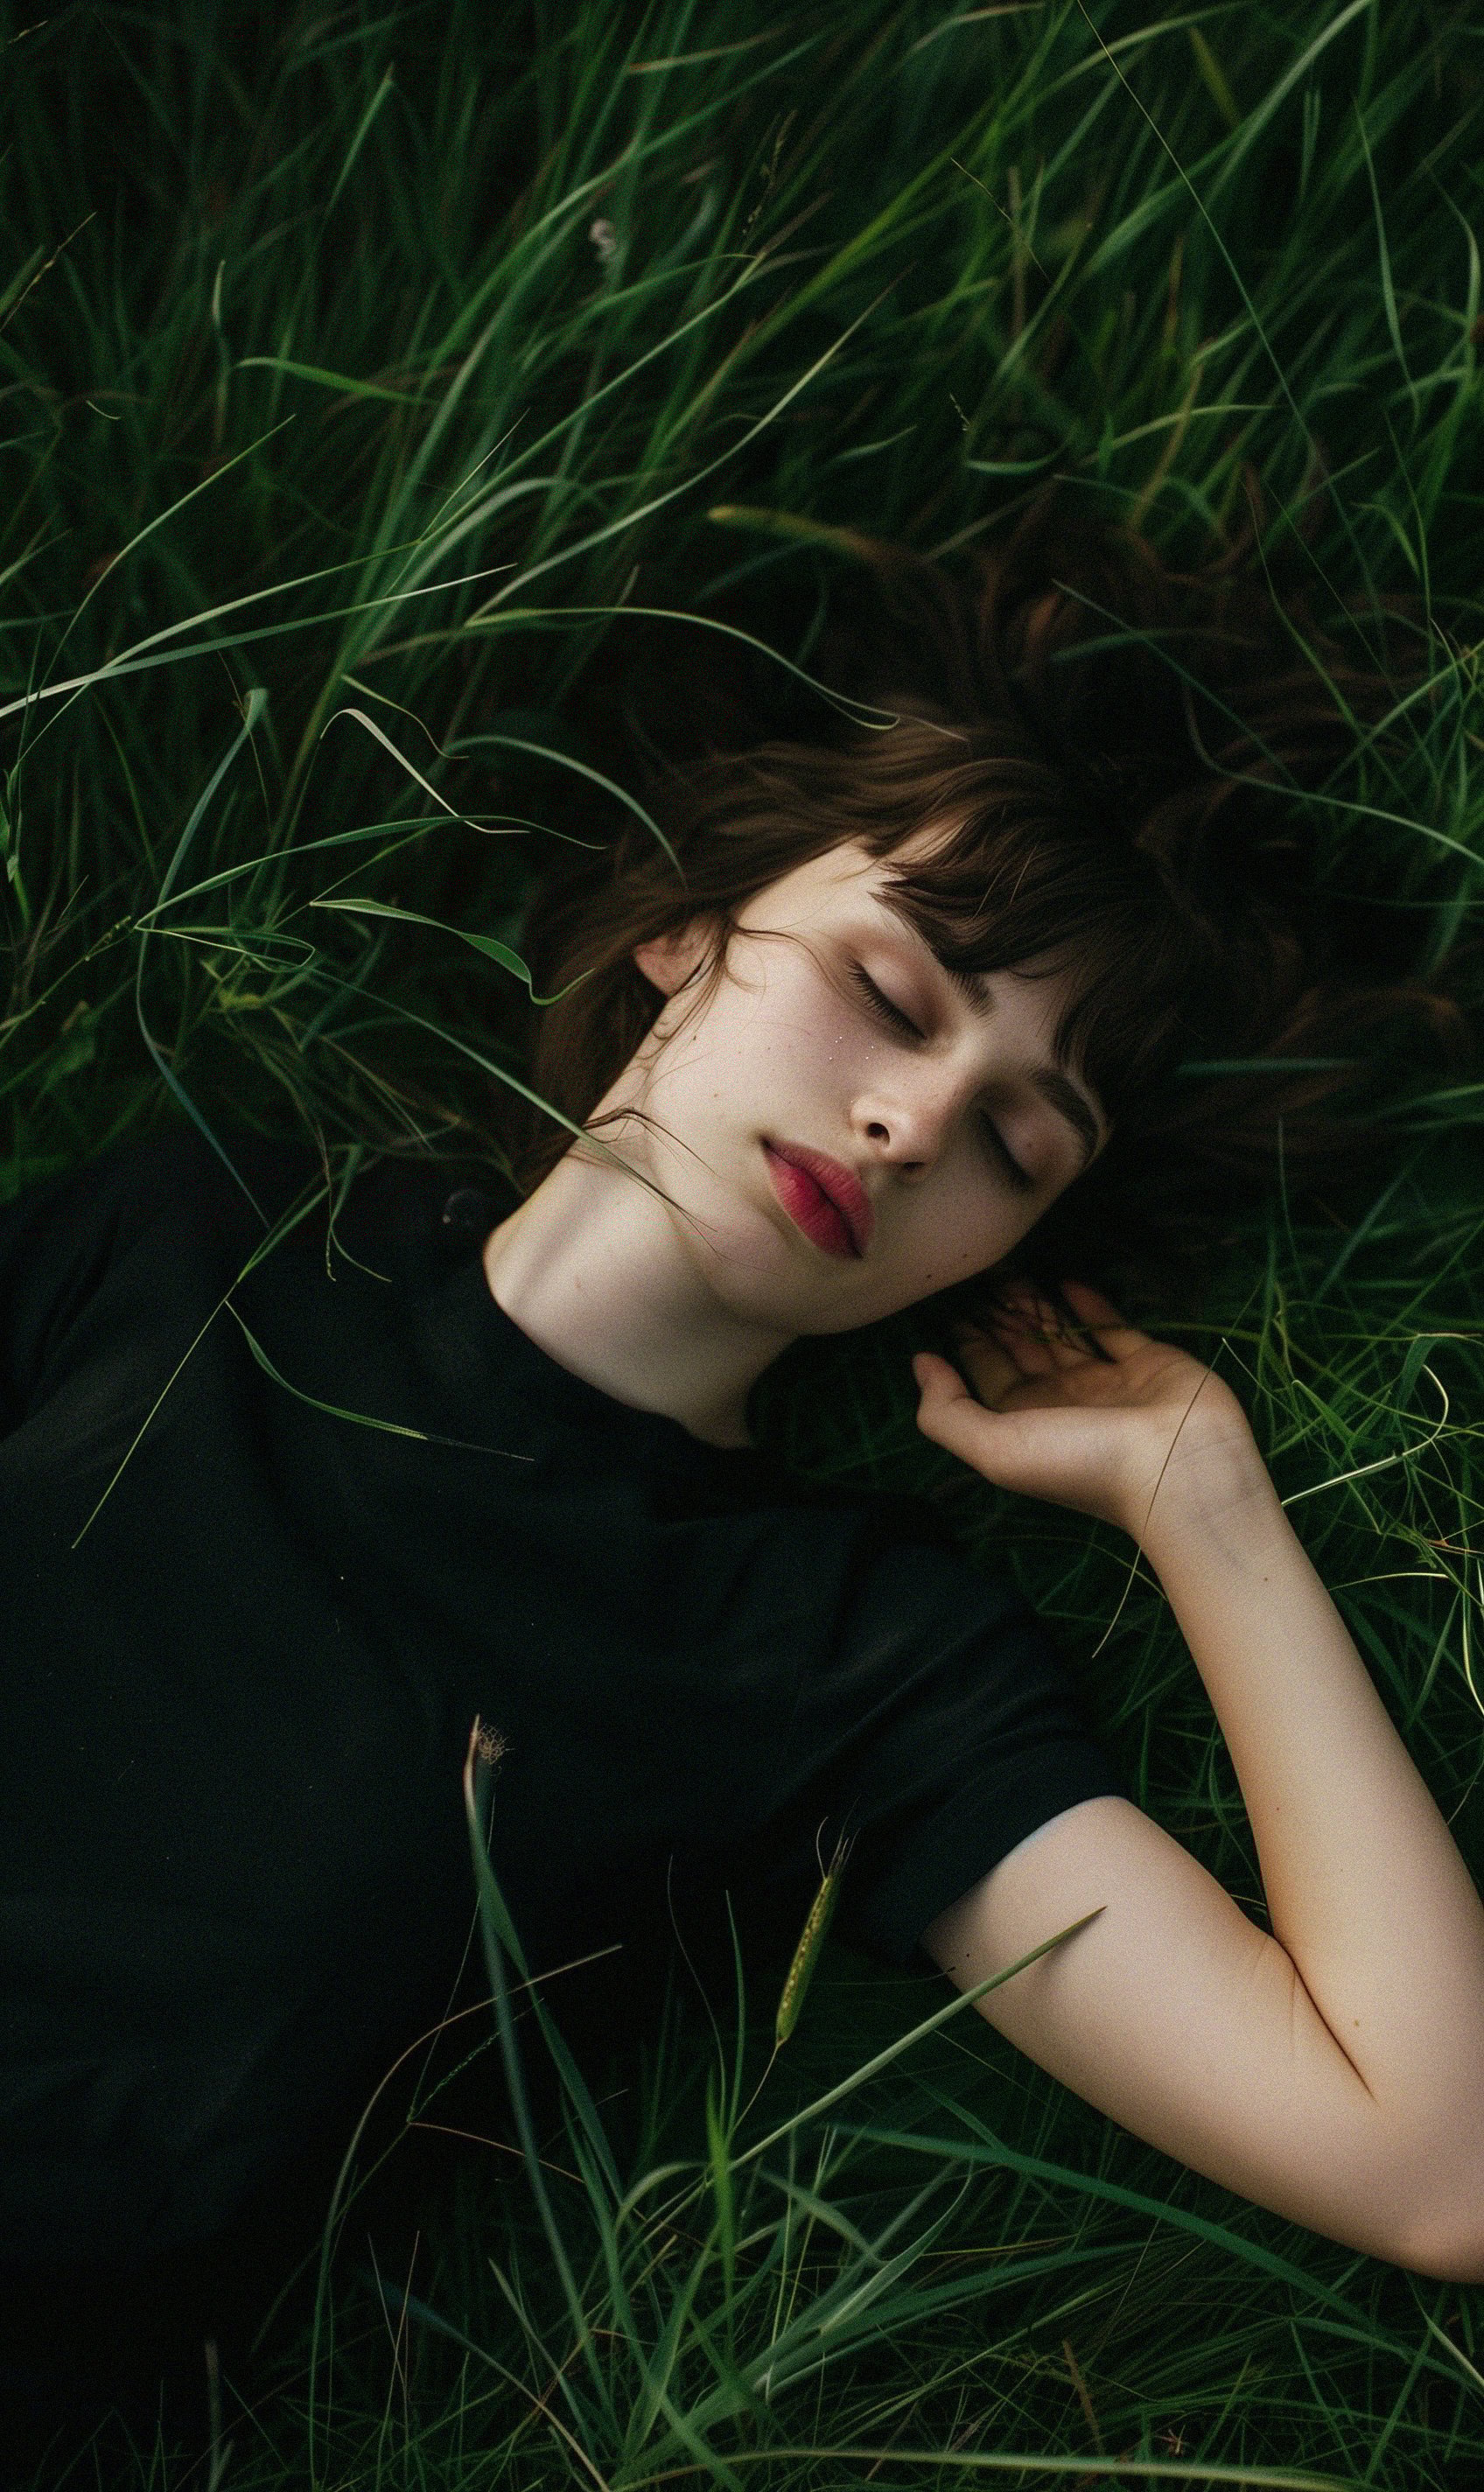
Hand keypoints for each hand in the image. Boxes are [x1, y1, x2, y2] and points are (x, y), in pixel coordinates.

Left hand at [911, 1279, 1265, 1544]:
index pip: (986, 1374)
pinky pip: (1112, 1328)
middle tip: (979, 1270)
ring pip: (1062, 1336)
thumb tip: (920, 1363)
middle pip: (1022, 1351)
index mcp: (1023, 1424)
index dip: (967, 1342)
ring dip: (1037, 1306)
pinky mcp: (1147, 1362)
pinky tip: (1066, 1281)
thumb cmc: (1081, 1462)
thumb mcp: (995, 1449)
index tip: (947, 1302)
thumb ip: (948, 1411)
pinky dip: (1090, 1306)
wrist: (1180, 1470)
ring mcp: (1106, 1382)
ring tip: (1012, 1268)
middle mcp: (1061, 1402)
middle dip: (1000, 1317)